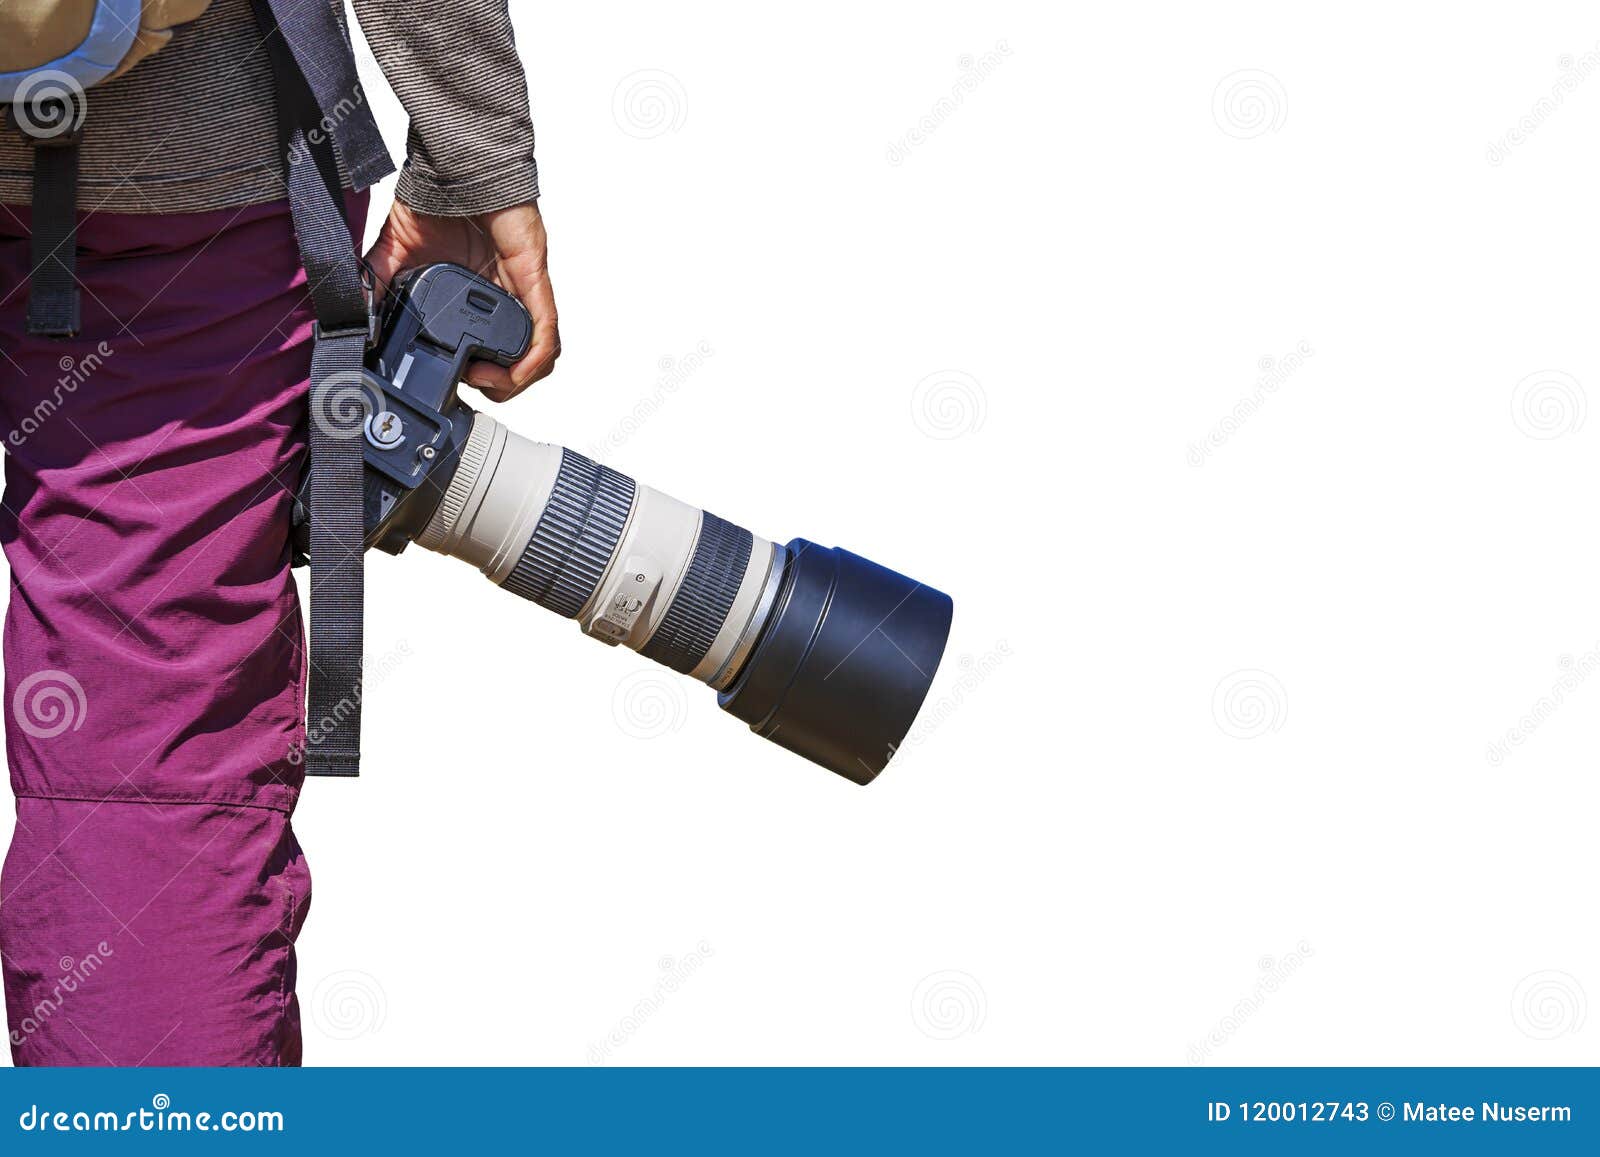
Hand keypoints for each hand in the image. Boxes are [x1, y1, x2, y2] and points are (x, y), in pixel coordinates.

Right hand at [363, 200, 559, 401]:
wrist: (456, 169)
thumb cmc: (436, 204)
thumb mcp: (395, 255)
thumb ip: (377, 285)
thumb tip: (361, 319)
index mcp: (475, 298)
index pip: (486, 350)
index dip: (475, 374)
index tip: (449, 379)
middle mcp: (503, 300)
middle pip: (518, 362)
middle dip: (496, 386)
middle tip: (467, 382)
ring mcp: (522, 294)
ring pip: (539, 356)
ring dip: (516, 380)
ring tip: (486, 381)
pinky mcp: (534, 283)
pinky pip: (546, 334)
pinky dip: (533, 361)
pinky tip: (515, 373)